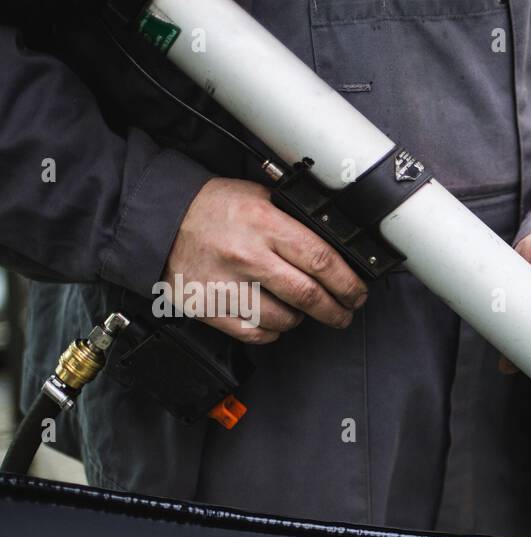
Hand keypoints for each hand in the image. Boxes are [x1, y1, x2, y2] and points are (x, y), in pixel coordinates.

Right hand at [164, 178, 367, 343]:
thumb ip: (295, 220)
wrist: (158, 219)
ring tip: (302, 309)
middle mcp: (246, 255)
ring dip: (302, 319)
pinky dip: (273, 331)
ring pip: (285, 319)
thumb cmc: (213, 207)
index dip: (348, 283)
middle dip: (336, 310)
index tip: (358, 293)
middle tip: (345, 312)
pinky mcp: (209, 308)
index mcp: (264, 223)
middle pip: (308, 296)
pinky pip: (256, 333)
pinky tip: (274, 318)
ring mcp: (227, 285)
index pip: (322, 260)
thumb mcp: (259, 196)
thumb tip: (338, 249)